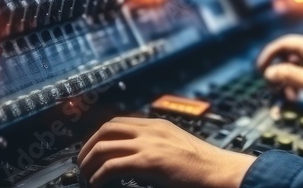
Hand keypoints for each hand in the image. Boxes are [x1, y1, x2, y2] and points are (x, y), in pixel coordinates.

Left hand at [77, 117, 255, 187]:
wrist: (219, 171)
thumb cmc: (203, 165)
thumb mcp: (177, 147)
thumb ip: (157, 147)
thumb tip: (136, 161)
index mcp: (158, 125)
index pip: (120, 122)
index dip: (101, 135)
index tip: (93, 148)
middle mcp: (151, 130)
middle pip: (107, 129)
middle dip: (89, 145)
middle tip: (82, 161)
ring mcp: (149, 144)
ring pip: (105, 146)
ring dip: (90, 161)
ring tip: (86, 175)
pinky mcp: (149, 161)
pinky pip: (112, 165)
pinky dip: (99, 175)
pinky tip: (98, 183)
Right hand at [256, 34, 302, 124]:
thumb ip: (287, 75)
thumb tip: (269, 72)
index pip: (283, 44)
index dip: (268, 55)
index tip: (259, 69)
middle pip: (288, 55)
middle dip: (278, 71)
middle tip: (272, 85)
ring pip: (296, 67)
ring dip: (288, 80)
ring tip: (288, 95)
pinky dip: (298, 83)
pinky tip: (298, 95)